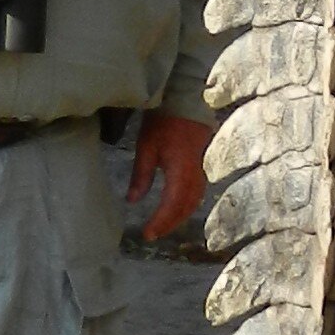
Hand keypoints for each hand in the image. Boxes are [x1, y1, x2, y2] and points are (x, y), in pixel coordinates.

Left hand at [125, 111, 210, 244]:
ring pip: (194, 201)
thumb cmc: (163, 121)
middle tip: (152, 234)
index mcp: (181, 169)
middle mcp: (196, 173)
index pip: (172, 204)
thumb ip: (141, 176)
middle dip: (170, 223)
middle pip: (186, 207)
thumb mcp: (146, 147)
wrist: (185, 100)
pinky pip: (197, 192)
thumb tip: (132, 202)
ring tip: (162, 226)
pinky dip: (186, 205)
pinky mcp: (202, 165)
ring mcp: (202, 169)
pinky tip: (175, 209)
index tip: (147, 234)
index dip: (161, 222)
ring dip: (179, 216)